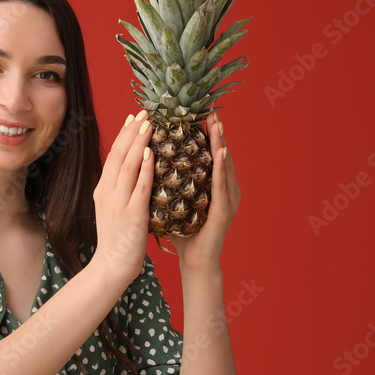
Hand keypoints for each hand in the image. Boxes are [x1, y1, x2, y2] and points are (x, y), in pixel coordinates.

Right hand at [93, 111, 153, 282]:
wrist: (111, 266)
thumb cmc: (117, 241)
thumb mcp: (112, 211)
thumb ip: (119, 191)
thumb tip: (132, 174)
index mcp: (102, 190)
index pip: (113, 156)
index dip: (123, 135)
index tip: (133, 118)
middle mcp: (107, 192)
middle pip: (119, 155)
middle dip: (132, 132)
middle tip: (144, 112)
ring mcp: (118, 202)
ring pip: (128, 165)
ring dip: (139, 142)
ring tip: (150, 124)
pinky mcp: (132, 214)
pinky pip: (140, 185)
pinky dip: (146, 167)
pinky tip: (153, 153)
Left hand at [170, 112, 240, 273]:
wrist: (194, 262)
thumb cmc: (184, 234)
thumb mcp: (173, 203)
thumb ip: (167, 186)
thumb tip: (147, 165)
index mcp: (211, 187)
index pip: (207, 156)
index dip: (203, 137)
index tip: (197, 115)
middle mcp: (224, 190)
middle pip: (219, 156)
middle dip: (215, 134)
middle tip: (211, 112)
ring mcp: (227, 200)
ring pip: (224, 166)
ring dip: (221, 144)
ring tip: (217, 125)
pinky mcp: (224, 211)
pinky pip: (222, 186)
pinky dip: (222, 168)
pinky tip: (220, 154)